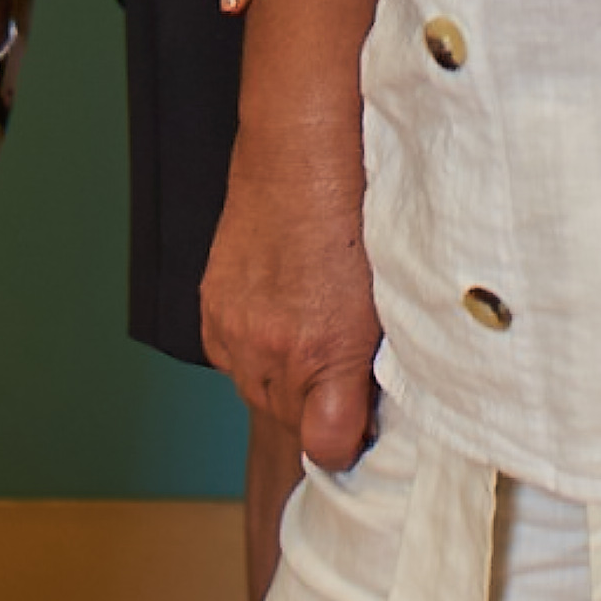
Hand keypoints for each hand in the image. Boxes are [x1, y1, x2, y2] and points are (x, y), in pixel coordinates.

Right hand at [202, 126, 383, 471]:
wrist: (303, 153)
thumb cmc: (359, 214)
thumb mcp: (390, 297)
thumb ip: (381, 362)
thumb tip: (377, 407)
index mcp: (329, 352)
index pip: (329, 447)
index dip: (351, 440)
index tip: (366, 421)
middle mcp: (274, 352)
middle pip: (292, 423)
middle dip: (321, 404)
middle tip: (348, 361)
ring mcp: (236, 333)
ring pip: (259, 392)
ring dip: (285, 377)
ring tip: (313, 328)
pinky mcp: (210, 312)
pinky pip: (231, 359)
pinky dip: (254, 349)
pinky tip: (280, 314)